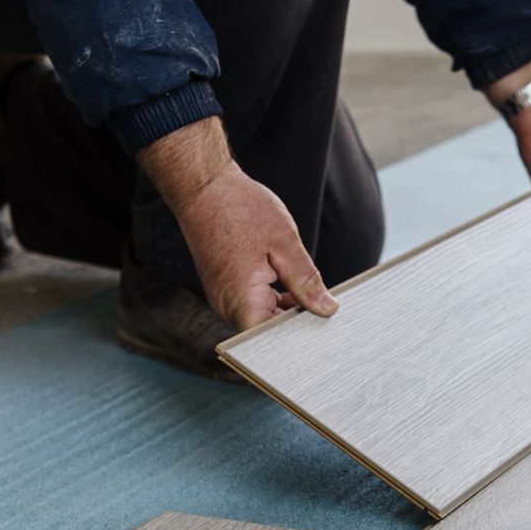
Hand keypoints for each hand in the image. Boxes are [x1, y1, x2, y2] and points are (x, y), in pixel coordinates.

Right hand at [137, 117, 336, 330]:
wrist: (204, 187)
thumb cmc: (240, 210)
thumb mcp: (285, 245)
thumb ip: (306, 282)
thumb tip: (326, 309)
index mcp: (243, 303)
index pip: (276, 342)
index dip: (302, 336)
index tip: (326, 324)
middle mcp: (228, 307)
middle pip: (269, 333)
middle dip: (298, 323)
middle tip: (326, 307)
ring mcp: (224, 299)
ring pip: (263, 319)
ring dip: (287, 310)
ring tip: (309, 291)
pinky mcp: (225, 289)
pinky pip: (254, 306)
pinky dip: (275, 301)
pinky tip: (292, 286)